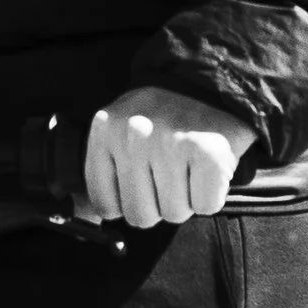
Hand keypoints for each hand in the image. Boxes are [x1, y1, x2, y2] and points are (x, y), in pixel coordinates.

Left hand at [84, 84, 257, 229]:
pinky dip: (210, 196)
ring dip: (185, 199)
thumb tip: (94, 220)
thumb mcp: (120, 132)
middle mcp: (135, 133)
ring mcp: (172, 141)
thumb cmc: (163, 121)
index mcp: (106, 129)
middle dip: (158, 204)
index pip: (105, 205)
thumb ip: (105, 173)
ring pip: (173, 213)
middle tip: (169, 173)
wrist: (212, 86)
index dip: (127, 202)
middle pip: (140, 215)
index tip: (140, 182)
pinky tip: (206, 169)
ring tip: (188, 167)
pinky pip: (205, 206)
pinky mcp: (209, 152)